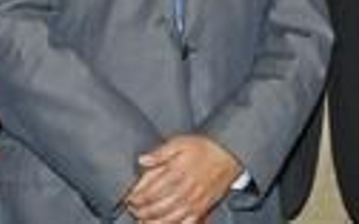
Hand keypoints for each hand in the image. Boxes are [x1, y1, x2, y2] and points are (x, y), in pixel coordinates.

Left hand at [125, 135, 240, 222]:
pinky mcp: (203, 208)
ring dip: (153, 222)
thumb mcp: (181, 142)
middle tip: (133, 210)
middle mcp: (185, 189)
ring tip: (143, 222)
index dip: (137, 197)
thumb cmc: (204, 147)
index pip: (151, 190)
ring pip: (170, 218)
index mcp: (178, 172)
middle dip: (142, 211)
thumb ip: (160, 152)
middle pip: (158, 206)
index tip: (129, 198)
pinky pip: (187, 223)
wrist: (229, 154)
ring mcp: (195, 201)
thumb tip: (142, 160)